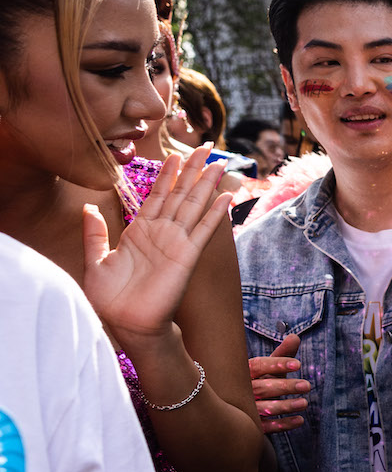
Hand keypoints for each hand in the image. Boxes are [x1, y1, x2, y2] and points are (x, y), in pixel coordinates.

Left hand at [84, 147, 229, 345]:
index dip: (167, 174)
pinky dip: (215, 213)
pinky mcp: (187, 256)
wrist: (127, 325)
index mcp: (139, 232)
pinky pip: (204, 230)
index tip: (175, 154)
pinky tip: (226, 196)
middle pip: (181, 194)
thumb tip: (86, 207)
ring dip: (207, 184)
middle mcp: (162, 234)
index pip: (157, 196)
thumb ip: (94, 233)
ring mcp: (176, 243)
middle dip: (193, 170)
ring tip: (219, 163)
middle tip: (206, 147)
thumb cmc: (111, 300)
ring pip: (194, 205)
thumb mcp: (94, 261)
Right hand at [249, 334, 307, 433]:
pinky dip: (283, 424)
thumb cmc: (258, 380)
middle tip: (307, 385)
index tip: (298, 364)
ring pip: (264, 408)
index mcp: (245, 371)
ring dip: (285, 406)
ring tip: (304, 403)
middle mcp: (241, 390)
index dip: (277, 364)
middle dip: (285, 387)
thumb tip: (295, 337)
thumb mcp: (268, 367)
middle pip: (263, 388)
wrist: (237, 406)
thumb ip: (282, 354)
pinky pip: (267, 427)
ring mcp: (244, 408)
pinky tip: (299, 420)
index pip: (259, 366)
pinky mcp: (251, 424)